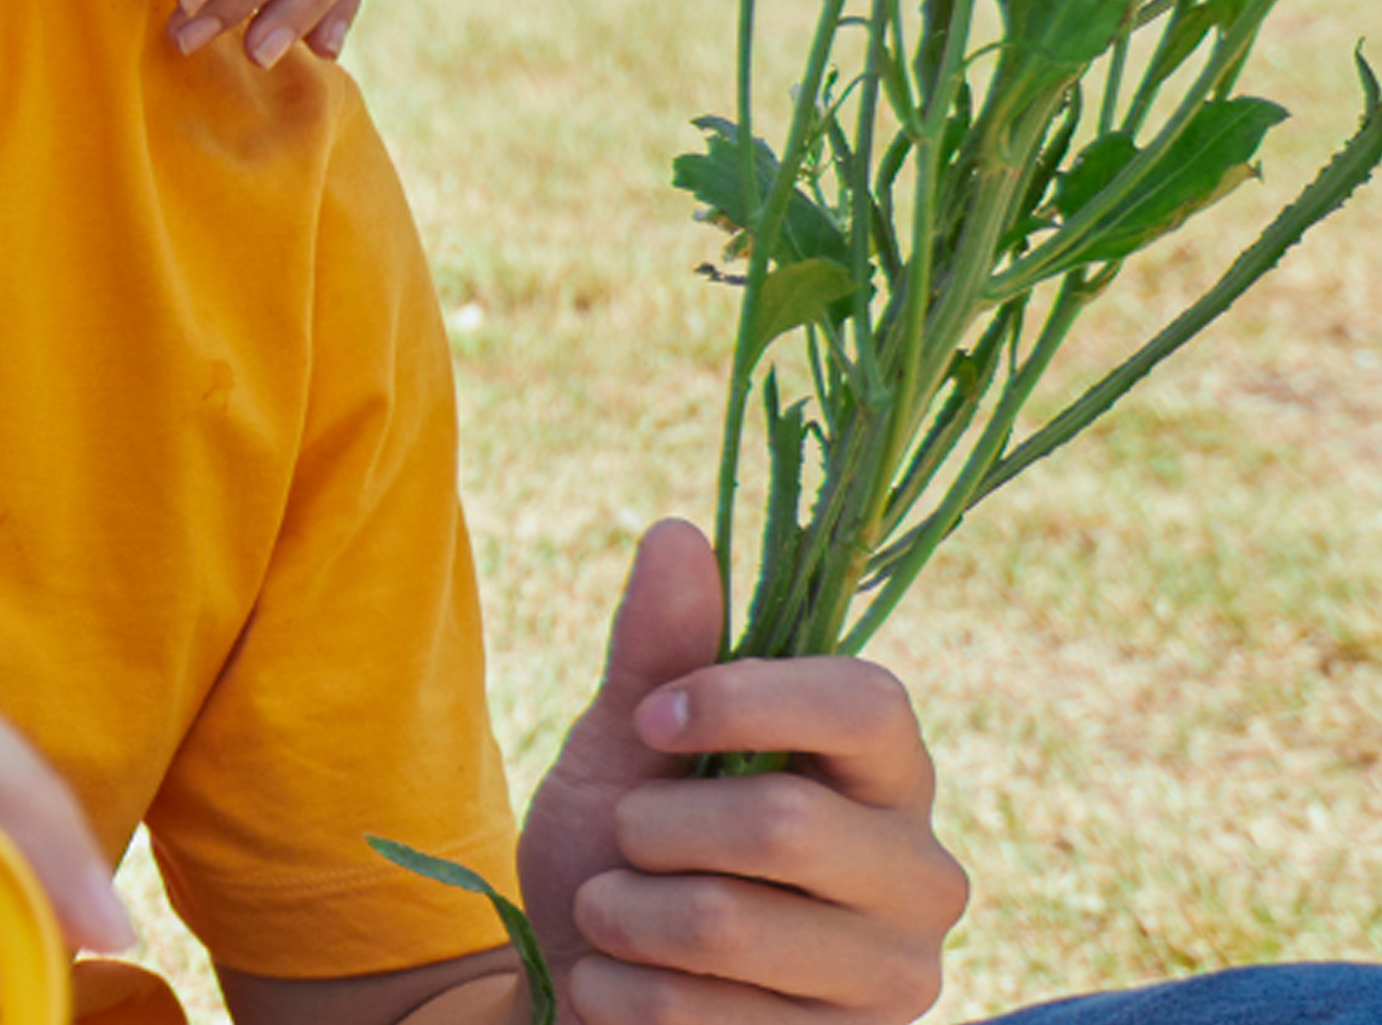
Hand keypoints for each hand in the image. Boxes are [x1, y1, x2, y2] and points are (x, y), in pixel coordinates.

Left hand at [519, 522, 965, 1024]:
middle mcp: (921, 873)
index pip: (868, 702)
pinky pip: (700, 1014)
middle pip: (782, 823)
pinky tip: (625, 989)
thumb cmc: (621, 854)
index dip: (745, 698)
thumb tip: (678, 532)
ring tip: (614, 916)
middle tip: (626, 842)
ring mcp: (898, 977)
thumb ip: (659, 652)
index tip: (651, 714)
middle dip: (654, 829)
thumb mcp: (625, 746)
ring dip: (621, 913)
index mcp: (885, 772)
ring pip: (725, 923)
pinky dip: (621, 990)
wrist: (588, 987)